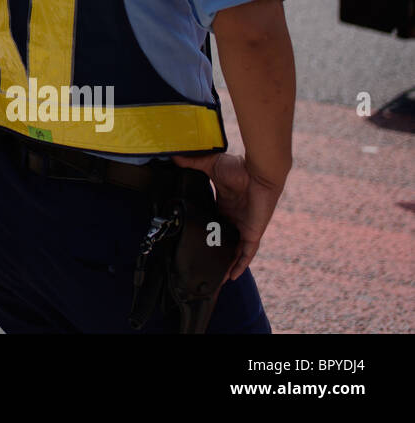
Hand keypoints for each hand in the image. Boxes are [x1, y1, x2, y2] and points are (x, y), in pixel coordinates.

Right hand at [173, 152, 284, 282]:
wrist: (260, 173)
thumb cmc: (239, 167)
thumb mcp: (211, 166)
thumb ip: (193, 164)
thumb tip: (174, 156)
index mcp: (224, 205)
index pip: (214, 223)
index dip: (206, 232)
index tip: (193, 240)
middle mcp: (234, 218)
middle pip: (224, 240)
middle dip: (216, 252)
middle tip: (202, 264)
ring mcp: (244, 227)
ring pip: (235, 251)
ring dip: (227, 263)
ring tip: (216, 278)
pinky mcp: (252, 233)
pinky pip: (247, 253)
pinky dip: (240, 264)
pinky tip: (232, 276)